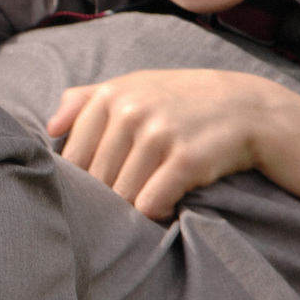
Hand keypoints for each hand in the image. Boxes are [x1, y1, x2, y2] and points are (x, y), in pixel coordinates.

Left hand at [47, 68, 295, 219]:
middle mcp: (131, 111)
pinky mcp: (186, 160)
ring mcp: (159, 134)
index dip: (81, 181)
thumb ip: (85, 100)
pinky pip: (150, 203)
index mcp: (110, 95)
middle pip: (95, 179)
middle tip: (120, 204)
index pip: (72, 156)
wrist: (249, 108)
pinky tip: (165, 206)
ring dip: (130, 208)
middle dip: (105, 197)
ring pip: (120, 195)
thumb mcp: (133, 86)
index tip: (96, 189)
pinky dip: (154, 212)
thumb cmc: (181, 101)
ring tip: (145, 201)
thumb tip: (50, 128)